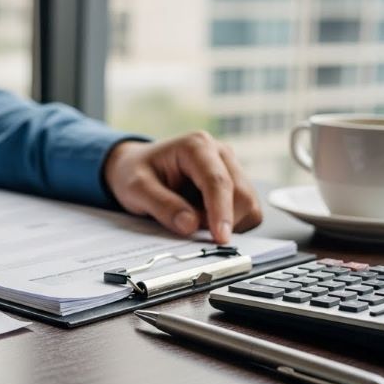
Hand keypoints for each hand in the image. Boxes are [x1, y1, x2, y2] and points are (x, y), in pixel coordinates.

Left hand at [102, 132, 262, 243]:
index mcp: (196, 146)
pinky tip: (202, 217)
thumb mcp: (136, 189)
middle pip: (242, 195)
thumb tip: (190, 225)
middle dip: (221, 220)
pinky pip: (245, 213)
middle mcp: (220, 153)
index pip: (218, 181)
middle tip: (188, 227)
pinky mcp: (236, 185)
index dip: (221, 212)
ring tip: (190, 217)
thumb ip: (162, 205)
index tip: (220, 237)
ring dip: (225, 223)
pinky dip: (227, 223)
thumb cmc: (135, 172)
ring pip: (248, 206)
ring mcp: (231, 169)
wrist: (135, 167)